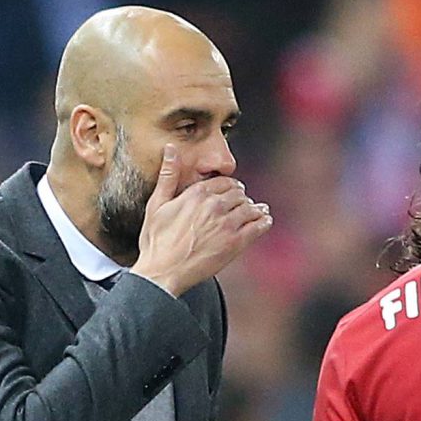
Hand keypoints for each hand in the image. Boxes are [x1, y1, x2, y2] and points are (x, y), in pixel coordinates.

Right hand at [132, 145, 270, 296]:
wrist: (162, 272)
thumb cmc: (156, 242)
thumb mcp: (156, 204)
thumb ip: (167, 175)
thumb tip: (170, 148)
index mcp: (197, 193)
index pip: (224, 182)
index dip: (230, 187)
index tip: (232, 191)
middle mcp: (215, 206)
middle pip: (239, 194)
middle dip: (242, 198)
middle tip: (244, 202)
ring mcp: (227, 225)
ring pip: (250, 208)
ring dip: (254, 209)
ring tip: (258, 211)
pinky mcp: (235, 243)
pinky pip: (257, 227)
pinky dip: (263, 222)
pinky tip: (265, 221)